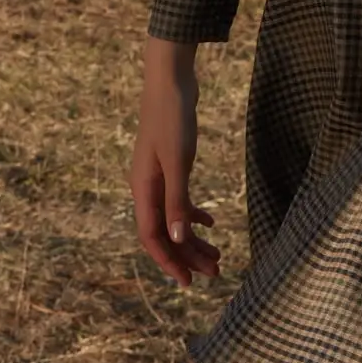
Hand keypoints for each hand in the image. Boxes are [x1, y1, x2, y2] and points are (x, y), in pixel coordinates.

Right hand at [129, 38, 221, 288]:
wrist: (170, 80)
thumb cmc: (172, 117)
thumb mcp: (178, 161)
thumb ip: (176, 200)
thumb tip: (176, 238)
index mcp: (143, 189)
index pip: (153, 237)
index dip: (169, 262)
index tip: (188, 283)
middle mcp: (147, 187)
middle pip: (165, 232)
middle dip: (188, 255)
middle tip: (215, 272)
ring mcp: (158, 176)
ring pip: (174, 218)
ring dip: (193, 238)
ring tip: (218, 255)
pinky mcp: (171, 164)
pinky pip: (179, 199)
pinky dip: (193, 214)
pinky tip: (212, 222)